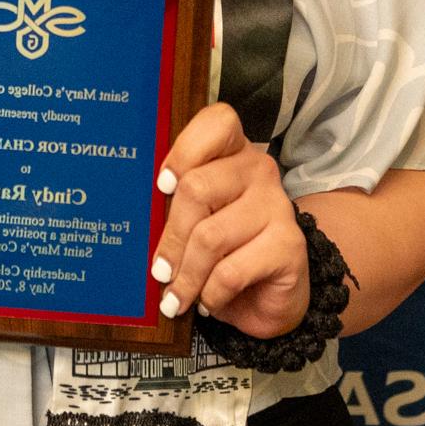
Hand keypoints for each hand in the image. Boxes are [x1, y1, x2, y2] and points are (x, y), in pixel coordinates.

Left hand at [150, 102, 307, 337]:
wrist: (269, 296)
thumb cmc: (224, 252)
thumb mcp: (196, 223)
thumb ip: (174, 208)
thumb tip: (135, 218)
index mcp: (232, 153)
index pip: (217, 123)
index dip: (184, 151)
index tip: (162, 185)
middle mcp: (258, 171)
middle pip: (198, 188)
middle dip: (171, 238)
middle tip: (159, 270)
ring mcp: (277, 205)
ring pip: (210, 236)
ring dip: (186, 276)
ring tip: (176, 296)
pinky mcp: (289, 245)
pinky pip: (231, 271)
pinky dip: (210, 294)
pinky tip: (207, 301)